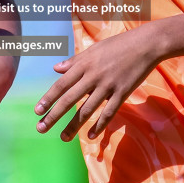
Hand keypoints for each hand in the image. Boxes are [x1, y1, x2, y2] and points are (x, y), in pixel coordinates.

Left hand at [34, 27, 161, 141]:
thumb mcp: (94, 49)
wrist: (146, 44)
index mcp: (84, 64)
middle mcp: (93, 76)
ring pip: (87, 110)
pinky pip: (109, 113)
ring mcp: (108, 86)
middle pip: (70, 99)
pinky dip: (99, 125)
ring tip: (63, 137)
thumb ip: (74, 61)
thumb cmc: (119, 44)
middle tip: (41, 128)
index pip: (61, 84)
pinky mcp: (122, 93)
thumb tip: (55, 68)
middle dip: (54, 115)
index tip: (37, 111)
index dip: (48, 98)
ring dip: (73, 125)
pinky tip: (90, 136)